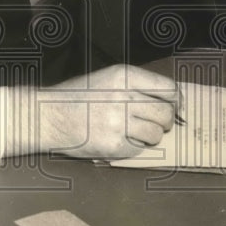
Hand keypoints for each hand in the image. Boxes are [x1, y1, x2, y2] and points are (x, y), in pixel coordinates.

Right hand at [5, 64, 181, 159]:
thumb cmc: (78, 97)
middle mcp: (124, 97)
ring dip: (150, 136)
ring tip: (134, 132)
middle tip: (156, 123)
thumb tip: (170, 99)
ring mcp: (119, 122)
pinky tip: (119, 139)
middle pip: (165, 113)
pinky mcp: (113, 145)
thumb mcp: (107, 78)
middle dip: (165, 121)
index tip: (177, 107)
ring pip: (156, 134)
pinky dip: (133, 147)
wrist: (48, 116)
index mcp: (124, 76)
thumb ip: (137, 85)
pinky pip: (139, 149)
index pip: (168, 88)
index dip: (177, 100)